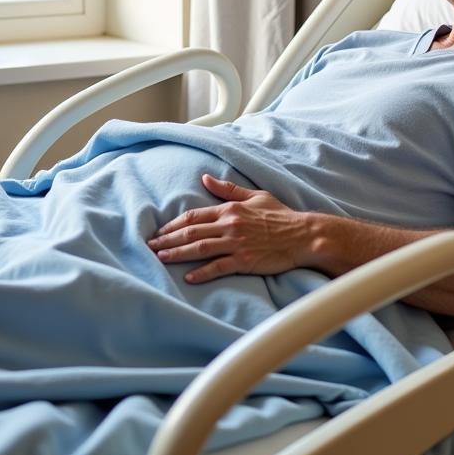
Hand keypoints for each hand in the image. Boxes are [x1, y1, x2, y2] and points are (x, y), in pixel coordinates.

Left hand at [147, 175, 312, 282]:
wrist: (303, 235)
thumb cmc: (281, 215)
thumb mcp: (255, 196)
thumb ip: (228, 190)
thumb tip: (205, 178)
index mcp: (230, 209)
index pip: (194, 216)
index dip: (173, 225)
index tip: (159, 232)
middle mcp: (229, 225)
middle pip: (191, 232)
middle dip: (167, 240)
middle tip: (150, 247)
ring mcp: (236, 243)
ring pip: (199, 248)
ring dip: (177, 254)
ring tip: (160, 258)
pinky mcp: (245, 260)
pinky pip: (218, 266)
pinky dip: (202, 272)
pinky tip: (188, 276)